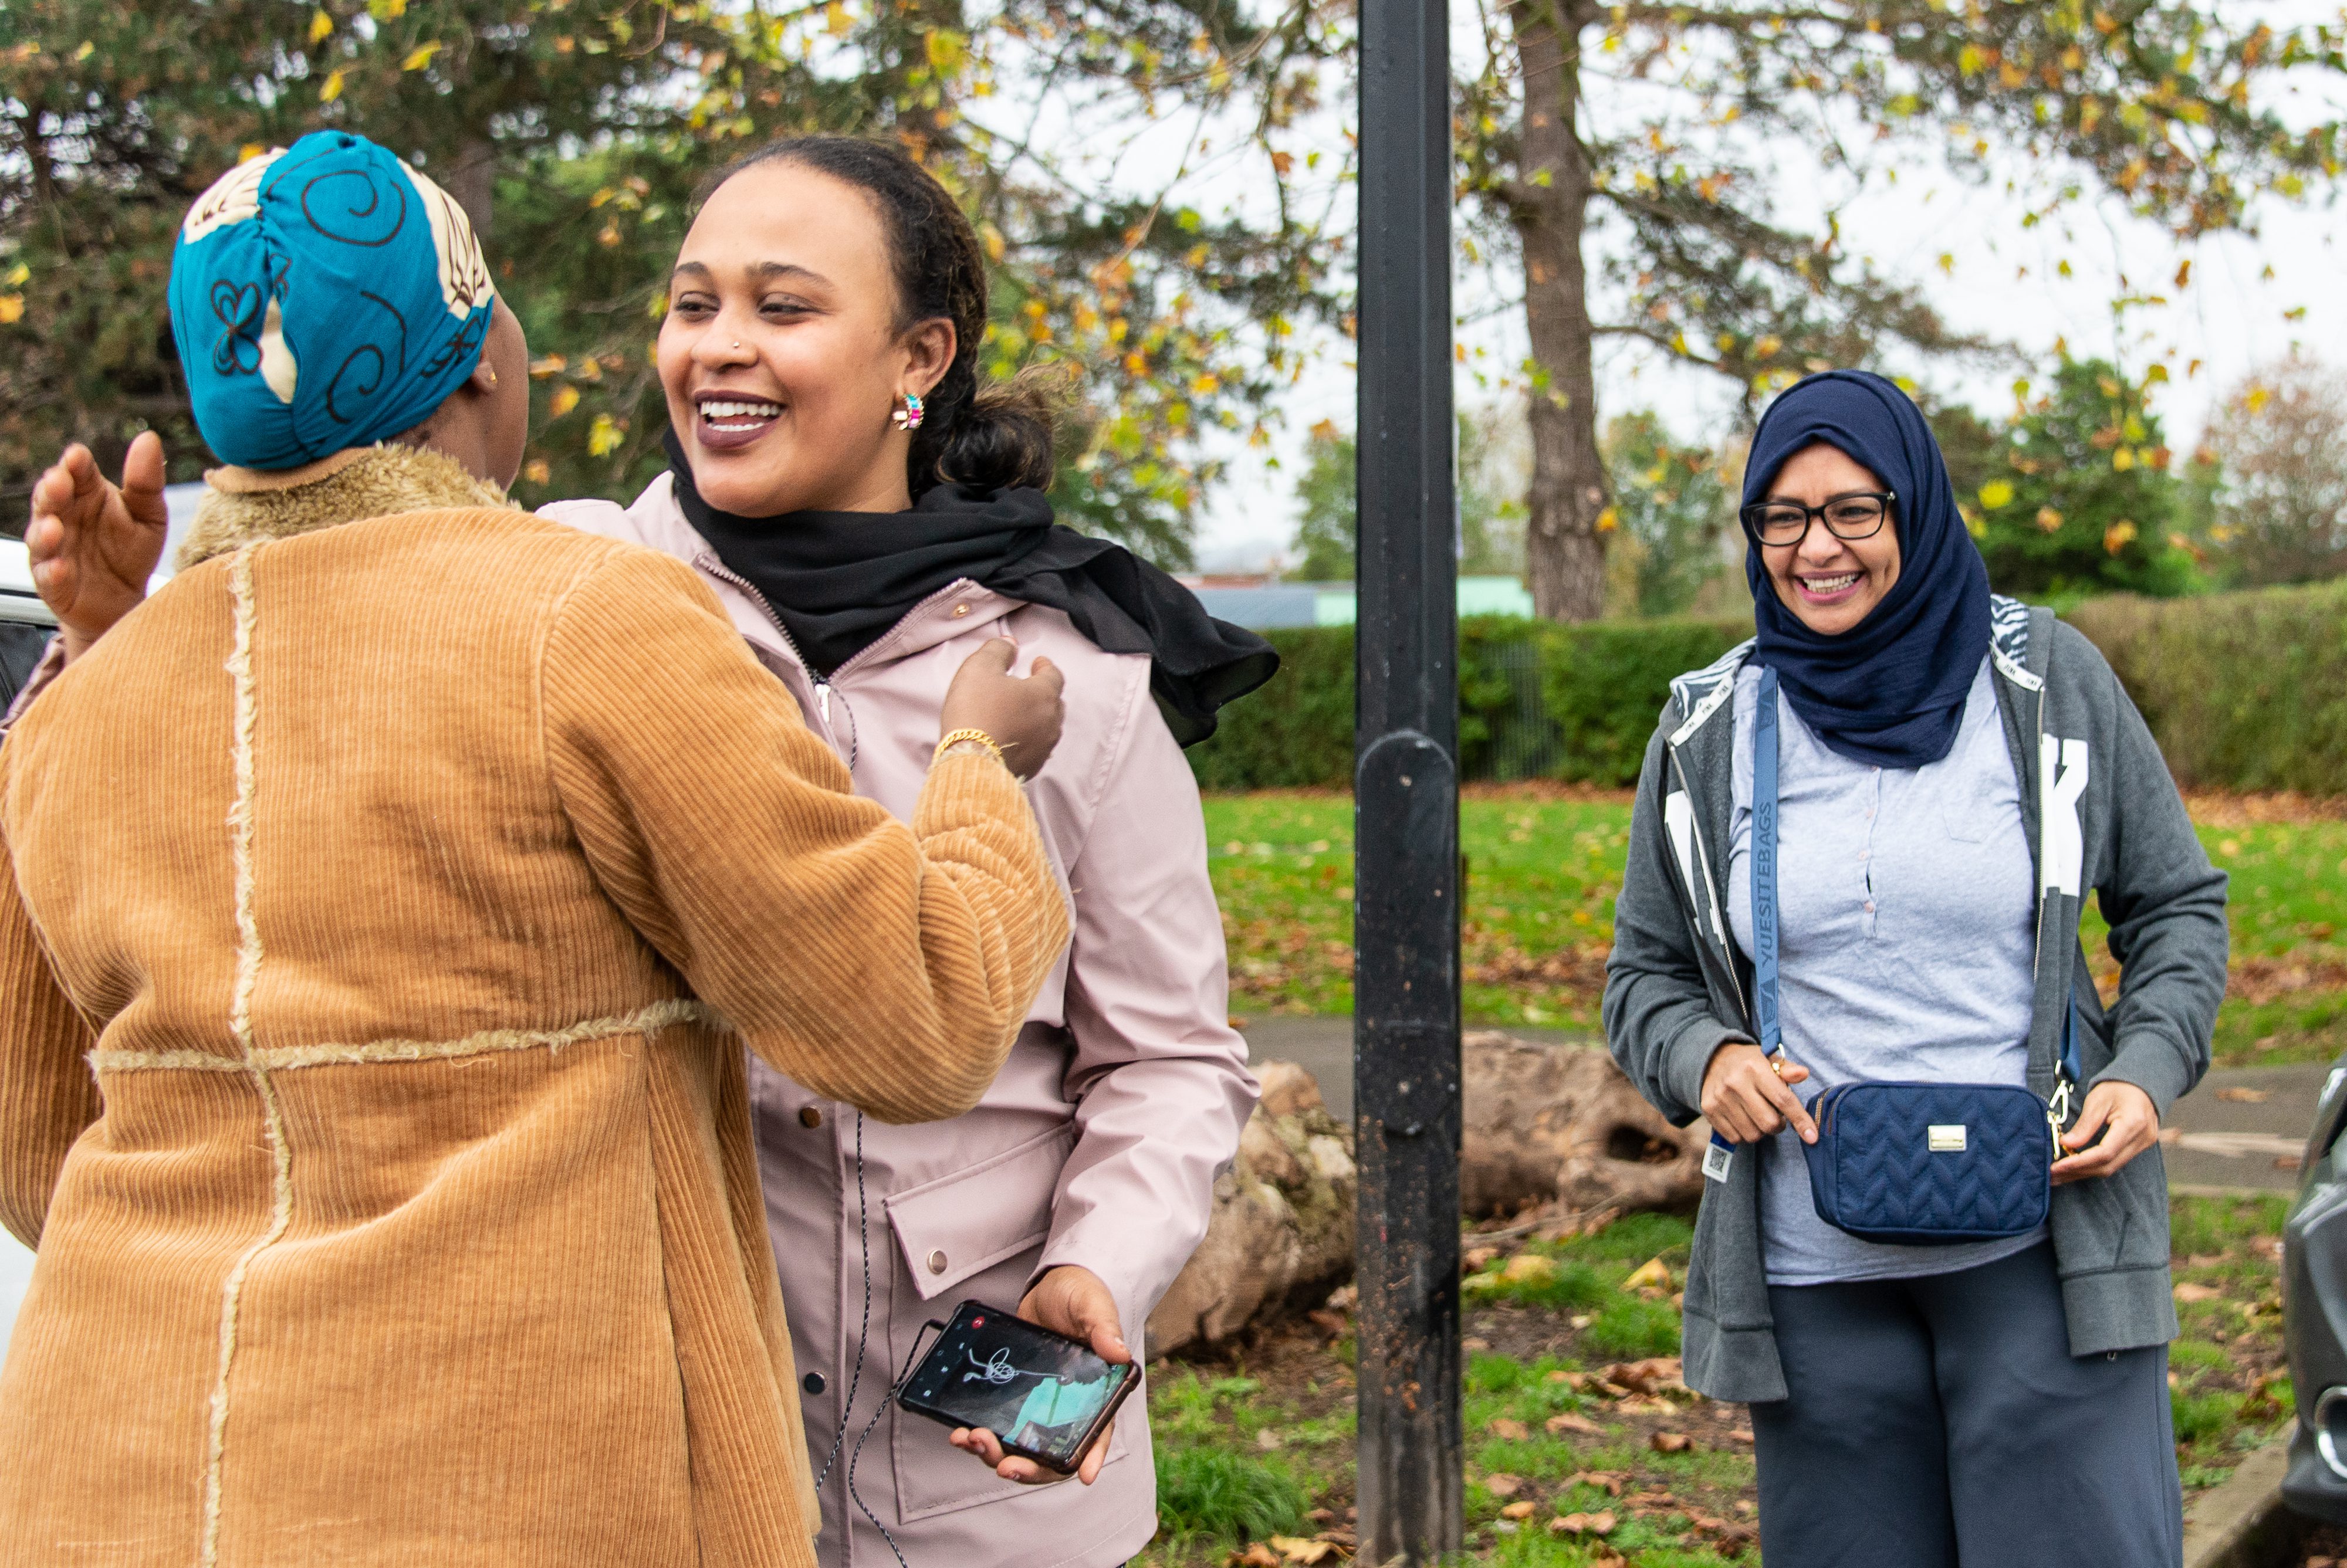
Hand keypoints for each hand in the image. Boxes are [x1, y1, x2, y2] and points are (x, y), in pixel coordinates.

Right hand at [27, 434, 169, 661]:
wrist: (127, 598)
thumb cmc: (132, 549)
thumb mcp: (148, 514)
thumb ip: (146, 481)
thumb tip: (149, 437)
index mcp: (87, 493)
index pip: (77, 471)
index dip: (75, 463)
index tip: (77, 456)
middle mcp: (63, 516)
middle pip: (51, 498)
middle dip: (52, 490)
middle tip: (59, 482)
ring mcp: (54, 549)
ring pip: (41, 536)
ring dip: (46, 531)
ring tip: (55, 527)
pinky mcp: (52, 583)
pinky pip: (48, 577)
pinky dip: (53, 572)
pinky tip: (62, 569)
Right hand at [938, 638, 1064, 780]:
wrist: (970, 760)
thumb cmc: (975, 712)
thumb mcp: (980, 667)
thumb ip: (998, 650)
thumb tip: (1009, 644)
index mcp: (1043, 694)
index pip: (1054, 675)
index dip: (1045, 666)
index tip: (1038, 663)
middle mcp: (1050, 721)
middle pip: (1054, 702)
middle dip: (1043, 692)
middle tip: (1028, 687)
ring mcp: (1043, 747)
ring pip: (1047, 727)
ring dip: (1036, 717)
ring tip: (1019, 713)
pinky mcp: (1032, 767)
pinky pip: (1036, 748)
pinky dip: (1028, 739)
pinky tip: (1013, 737)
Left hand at [947, 1265, 1127, 1485]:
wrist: (1051, 1284)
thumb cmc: (1081, 1295)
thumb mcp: (1093, 1306)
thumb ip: (1103, 1328)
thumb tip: (1117, 1353)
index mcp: (1096, 1392)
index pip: (1098, 1433)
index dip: (1092, 1457)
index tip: (1082, 1476)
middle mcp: (1069, 1407)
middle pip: (1052, 1453)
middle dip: (1028, 1466)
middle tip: (1005, 1465)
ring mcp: (1040, 1405)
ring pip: (1021, 1446)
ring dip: (996, 1454)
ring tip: (972, 1442)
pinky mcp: (1015, 1398)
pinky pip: (1000, 1427)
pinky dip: (981, 1435)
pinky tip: (960, 1432)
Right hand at [1700, 1042, 1815, 1144]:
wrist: (1712, 1059)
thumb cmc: (1748, 1063)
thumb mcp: (1768, 1059)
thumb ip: (1787, 1069)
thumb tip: (1803, 1073)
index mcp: (1754, 1068)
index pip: (1783, 1100)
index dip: (1800, 1120)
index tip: (1812, 1137)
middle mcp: (1735, 1083)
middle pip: (1769, 1123)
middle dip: (1778, 1125)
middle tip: (1776, 1116)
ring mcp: (1720, 1098)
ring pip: (1753, 1134)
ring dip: (1761, 1131)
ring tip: (1757, 1115)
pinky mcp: (1709, 1110)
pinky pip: (1735, 1138)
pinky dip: (1744, 1133)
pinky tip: (1743, 1119)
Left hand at [2052, 1080, 2158, 1185]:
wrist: (2141, 1083)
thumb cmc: (2118, 1087)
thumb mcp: (2097, 1100)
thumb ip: (2084, 1125)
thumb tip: (2066, 1144)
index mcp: (2133, 1124)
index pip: (2104, 1153)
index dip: (2079, 1162)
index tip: (2058, 1166)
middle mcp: (2142, 1139)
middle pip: (2107, 1166)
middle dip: (2078, 1172)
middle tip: (2052, 1174)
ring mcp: (2143, 1145)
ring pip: (2111, 1168)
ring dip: (2083, 1172)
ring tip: (2059, 1174)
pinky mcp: (2139, 1148)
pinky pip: (2115, 1162)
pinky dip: (2094, 1166)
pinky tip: (2076, 1167)